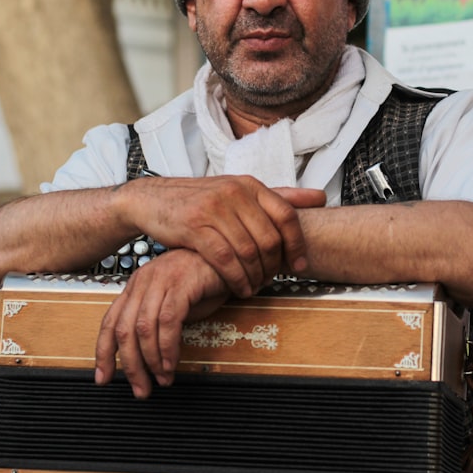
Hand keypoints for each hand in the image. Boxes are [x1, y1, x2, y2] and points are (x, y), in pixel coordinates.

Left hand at [93, 249, 228, 397]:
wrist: (230, 259)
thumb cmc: (204, 280)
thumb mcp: (173, 302)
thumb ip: (156, 323)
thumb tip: (146, 357)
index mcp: (137, 285)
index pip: (110, 322)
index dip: (104, 352)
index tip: (103, 377)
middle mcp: (144, 281)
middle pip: (124, 329)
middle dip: (130, 365)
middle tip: (140, 388)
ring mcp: (161, 280)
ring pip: (143, 328)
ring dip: (151, 360)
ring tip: (161, 378)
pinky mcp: (181, 283)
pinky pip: (168, 321)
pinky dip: (168, 346)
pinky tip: (172, 362)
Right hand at [126, 175, 324, 297]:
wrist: (152, 200)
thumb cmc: (200, 200)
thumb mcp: (239, 192)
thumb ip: (279, 197)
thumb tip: (320, 198)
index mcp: (250, 185)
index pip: (287, 214)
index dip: (298, 244)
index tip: (301, 265)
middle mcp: (235, 193)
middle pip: (270, 238)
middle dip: (274, 267)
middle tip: (271, 281)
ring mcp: (214, 209)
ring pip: (249, 252)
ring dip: (256, 277)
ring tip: (255, 287)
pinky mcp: (194, 227)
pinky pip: (225, 260)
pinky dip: (236, 279)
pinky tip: (239, 288)